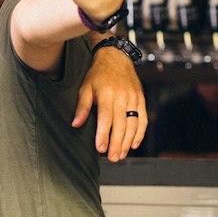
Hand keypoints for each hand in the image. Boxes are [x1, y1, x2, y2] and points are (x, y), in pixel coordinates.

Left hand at [74, 44, 147, 160]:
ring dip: (127, 142)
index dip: (103, 135)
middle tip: (112, 158)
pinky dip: (139, 133)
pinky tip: (133, 144)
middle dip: (116, 143)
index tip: (100, 149)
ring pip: (133, 124)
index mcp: (107, 94)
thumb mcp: (85, 88)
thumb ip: (82, 107)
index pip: (106, 119)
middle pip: (121, 124)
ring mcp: (134, 98)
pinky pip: (142, 119)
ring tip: (120, 155)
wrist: (116, 58)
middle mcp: (123, 97)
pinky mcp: (141, 99)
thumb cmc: (98, 75)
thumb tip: (75, 124)